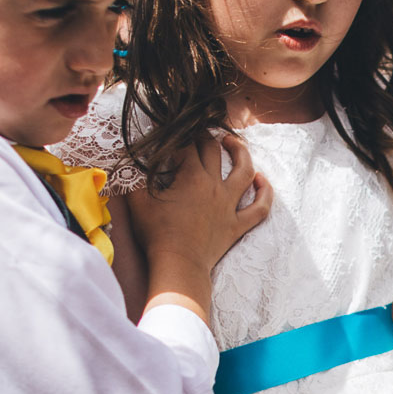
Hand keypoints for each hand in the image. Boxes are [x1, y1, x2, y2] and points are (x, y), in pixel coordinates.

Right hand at [130, 135, 270, 270]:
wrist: (178, 265)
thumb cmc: (157, 234)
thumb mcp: (138, 202)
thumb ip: (133, 178)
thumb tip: (128, 158)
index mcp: (191, 177)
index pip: (185, 145)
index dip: (176, 134)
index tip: (168, 129)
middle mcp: (214, 186)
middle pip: (213, 151)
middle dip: (204, 137)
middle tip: (197, 132)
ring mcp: (229, 205)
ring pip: (244, 172)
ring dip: (241, 153)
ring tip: (233, 143)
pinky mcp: (237, 225)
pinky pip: (259, 208)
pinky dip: (264, 194)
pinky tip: (262, 181)